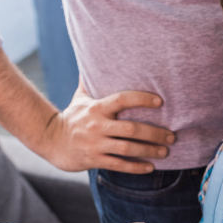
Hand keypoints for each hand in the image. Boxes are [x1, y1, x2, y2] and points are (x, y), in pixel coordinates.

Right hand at [43, 81, 175, 172]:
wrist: (51, 140)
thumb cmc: (72, 117)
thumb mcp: (80, 97)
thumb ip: (91, 81)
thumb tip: (95, 55)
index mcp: (97, 108)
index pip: (122, 99)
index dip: (142, 99)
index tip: (160, 101)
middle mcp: (97, 126)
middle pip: (131, 129)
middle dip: (154, 133)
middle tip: (171, 136)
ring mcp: (96, 144)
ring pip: (128, 149)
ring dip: (149, 151)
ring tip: (165, 151)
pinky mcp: (95, 160)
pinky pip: (119, 165)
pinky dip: (136, 167)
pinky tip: (150, 167)